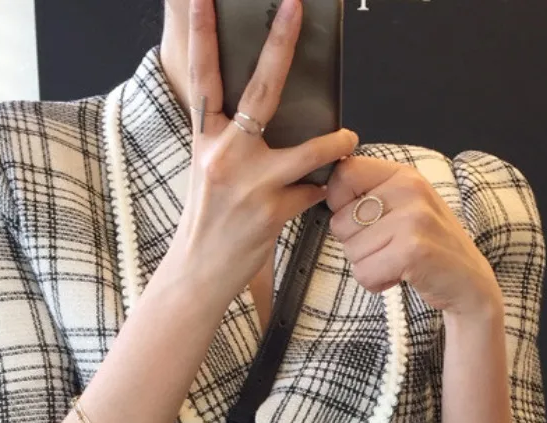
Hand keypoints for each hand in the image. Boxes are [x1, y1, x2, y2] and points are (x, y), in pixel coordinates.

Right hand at [171, 0, 358, 295]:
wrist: (199, 272)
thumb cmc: (209, 219)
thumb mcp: (208, 169)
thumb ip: (231, 137)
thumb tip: (262, 111)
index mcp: (205, 138)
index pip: (204, 75)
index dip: (203, 32)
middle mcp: (223, 154)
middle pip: (260, 90)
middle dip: (280, 45)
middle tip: (295, 8)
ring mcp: (249, 182)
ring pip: (307, 151)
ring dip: (334, 143)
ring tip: (347, 137)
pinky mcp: (271, 211)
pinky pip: (311, 191)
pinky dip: (319, 192)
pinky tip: (318, 196)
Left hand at [324, 156, 502, 317]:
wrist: (468, 282)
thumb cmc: (430, 246)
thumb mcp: (406, 207)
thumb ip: (372, 194)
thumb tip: (326, 188)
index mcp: (404, 175)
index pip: (344, 174)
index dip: (341, 205)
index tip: (364, 220)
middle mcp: (409, 190)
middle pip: (340, 221)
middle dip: (356, 245)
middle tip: (389, 248)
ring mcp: (413, 219)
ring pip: (350, 251)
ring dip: (368, 266)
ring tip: (397, 261)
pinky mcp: (412, 250)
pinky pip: (364, 272)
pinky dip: (376, 283)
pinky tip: (399, 276)